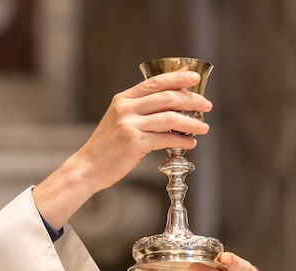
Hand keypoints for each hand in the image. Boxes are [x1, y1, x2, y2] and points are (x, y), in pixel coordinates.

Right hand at [34, 71, 212, 228]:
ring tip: (204, 127)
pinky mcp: (134, 143)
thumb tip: (170, 103)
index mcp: (123, 99)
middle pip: (167, 98)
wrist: (88, 166)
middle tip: (206, 105)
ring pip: (170, 118)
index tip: (194, 78)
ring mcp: (129, 125)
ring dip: (191, 123)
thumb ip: (139, 109)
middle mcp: (126, 109)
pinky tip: (190, 143)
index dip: (177, 78)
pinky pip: (165, 139)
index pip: (155, 82)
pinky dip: (181, 141)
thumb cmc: (107, 145)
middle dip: (191, 100)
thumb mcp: (118, 119)